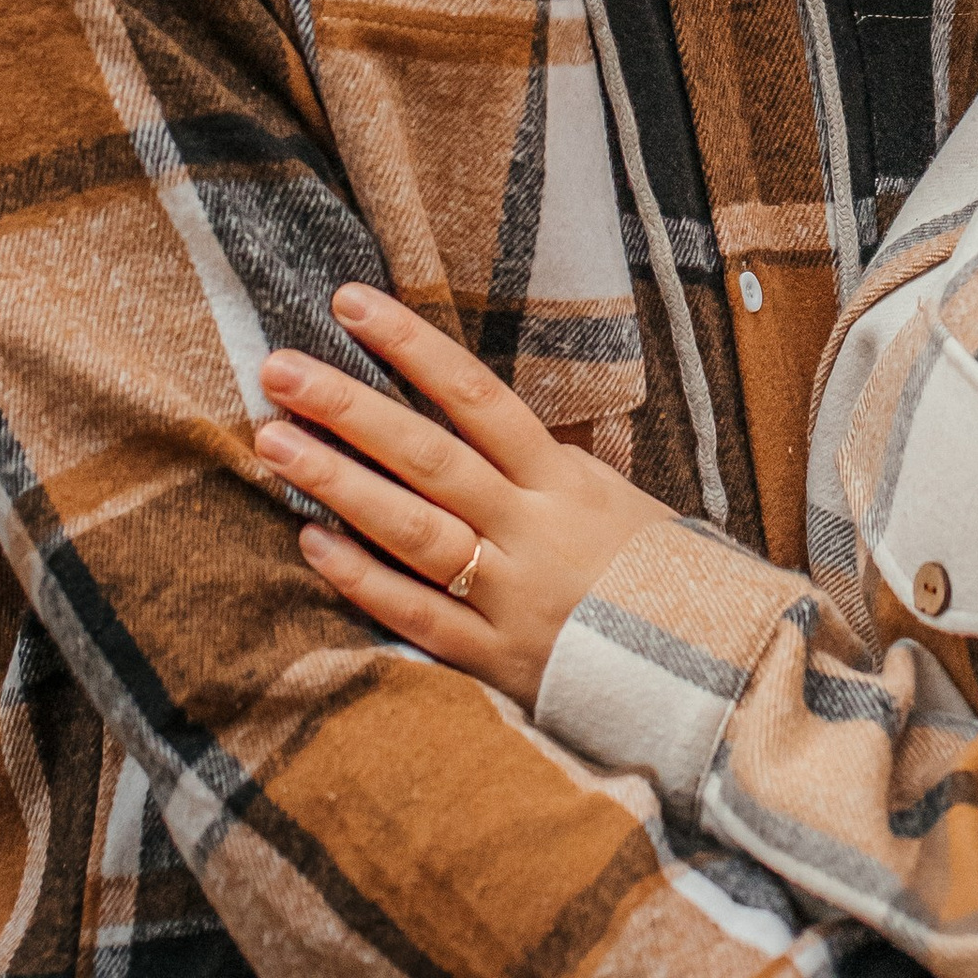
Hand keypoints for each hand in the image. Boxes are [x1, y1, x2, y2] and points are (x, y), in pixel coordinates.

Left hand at [256, 285, 672, 707]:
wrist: (705, 673)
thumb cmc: (650, 574)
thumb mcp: (609, 496)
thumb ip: (540, 462)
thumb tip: (468, 411)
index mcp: (562, 478)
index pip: (476, 395)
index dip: (412, 346)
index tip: (350, 303)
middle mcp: (531, 528)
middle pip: (429, 456)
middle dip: (349, 408)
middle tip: (280, 368)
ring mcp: (510, 593)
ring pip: (413, 530)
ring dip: (338, 484)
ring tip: (273, 443)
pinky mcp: (493, 657)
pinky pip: (417, 614)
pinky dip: (363, 578)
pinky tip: (312, 542)